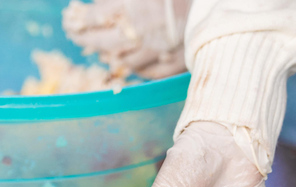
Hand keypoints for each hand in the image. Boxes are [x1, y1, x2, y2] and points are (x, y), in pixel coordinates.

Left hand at [62, 0, 190, 78]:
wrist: (225, 6)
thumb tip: (97, 6)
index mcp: (131, 7)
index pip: (93, 18)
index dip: (78, 21)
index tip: (70, 20)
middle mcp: (141, 32)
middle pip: (103, 43)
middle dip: (86, 40)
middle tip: (77, 36)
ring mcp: (158, 50)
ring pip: (124, 60)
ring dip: (109, 56)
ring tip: (100, 51)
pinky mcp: (176, 63)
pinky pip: (149, 71)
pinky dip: (136, 68)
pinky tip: (130, 64)